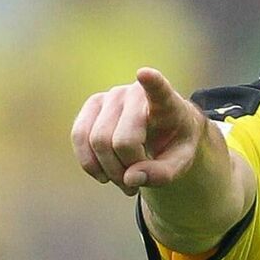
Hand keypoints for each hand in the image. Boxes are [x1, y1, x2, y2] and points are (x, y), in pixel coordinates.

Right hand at [71, 68, 204, 196]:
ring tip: (123, 182)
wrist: (163, 132)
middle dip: (125, 171)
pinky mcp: (93, 104)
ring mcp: (111, 96)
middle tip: (135, 185)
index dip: (152, 82)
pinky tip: (104, 175)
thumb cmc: (174, 145)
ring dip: (108, 171)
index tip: (144, 73)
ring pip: (97, 140)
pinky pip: (79, 136)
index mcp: (167, 103)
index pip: (159, 90)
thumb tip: (129, 178)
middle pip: (121, 141)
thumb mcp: (180, 163)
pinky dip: (89, 163)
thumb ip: (162, 174)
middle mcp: (136, 93)